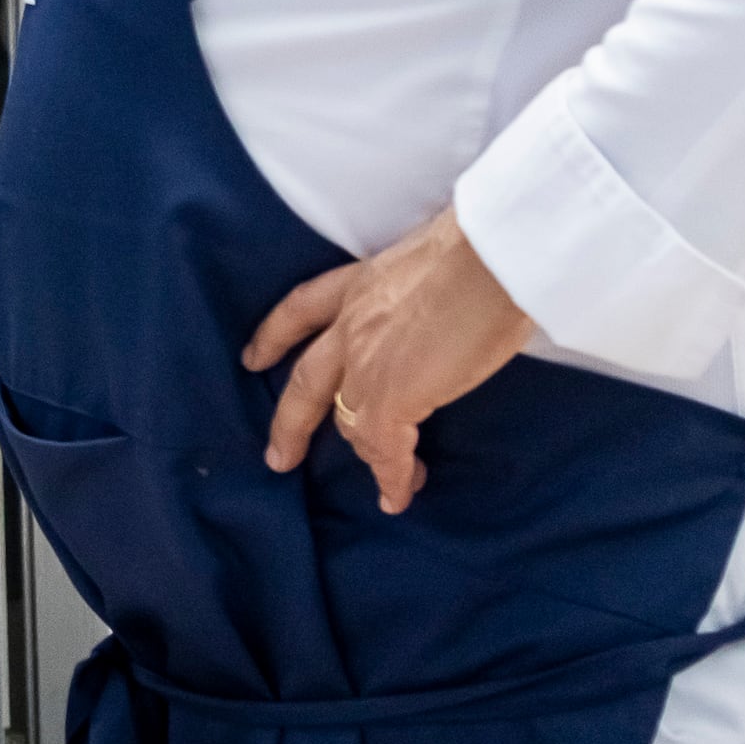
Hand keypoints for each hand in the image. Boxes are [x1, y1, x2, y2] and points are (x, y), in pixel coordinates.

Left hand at [244, 207, 536, 513]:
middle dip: (290, 423)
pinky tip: (396, 497)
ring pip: (346, 420)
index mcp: (361, 282)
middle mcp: (352, 323)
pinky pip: (383, 449)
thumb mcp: (433, 260)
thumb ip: (423, 290)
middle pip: (307, 381)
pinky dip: (391, 477)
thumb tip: (452, 307)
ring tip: (381, 477)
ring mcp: (366, 364)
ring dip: (364, 452)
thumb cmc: (485, 246)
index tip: (252, 358)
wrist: (492, 258)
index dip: (273, 337)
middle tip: (279, 456)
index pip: (302, 309)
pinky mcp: (392, 399)